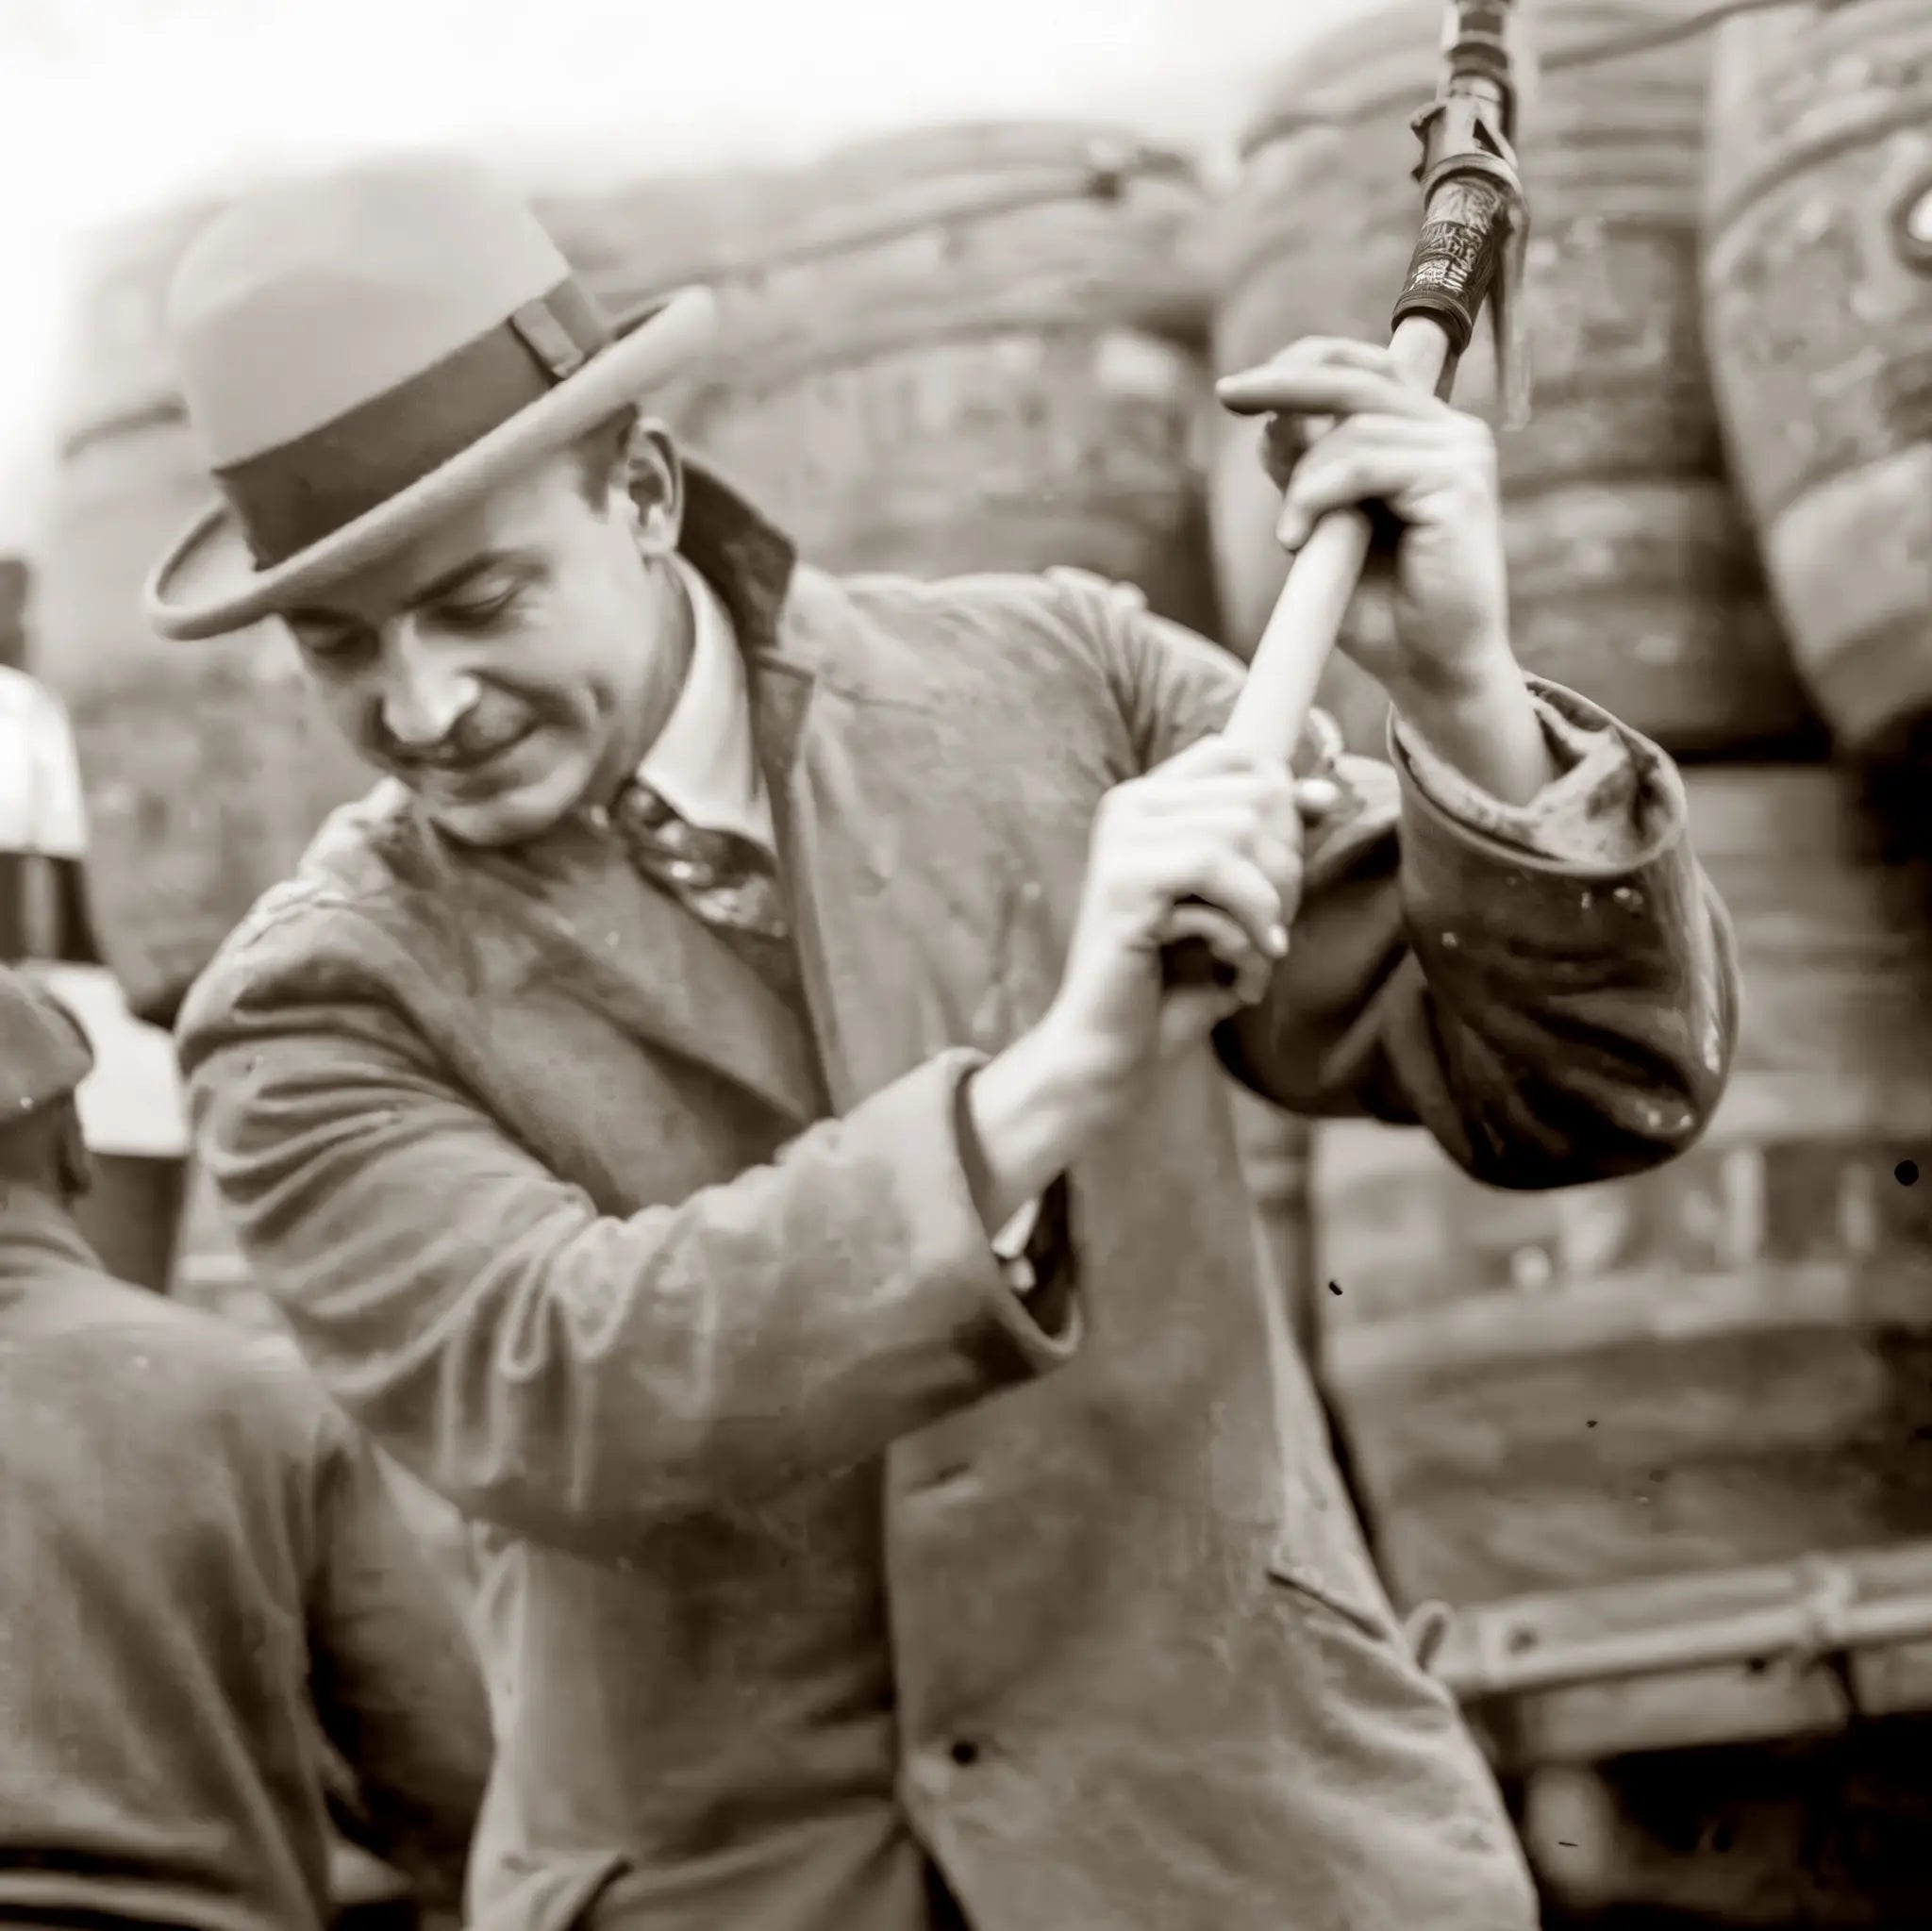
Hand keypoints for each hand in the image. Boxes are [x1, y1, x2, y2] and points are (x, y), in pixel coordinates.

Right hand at [1042, 734, 1340, 1106]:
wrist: (1118, 1047)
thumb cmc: (1178, 977)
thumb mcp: (1239, 902)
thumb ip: (1274, 844)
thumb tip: (1325, 794)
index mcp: (1151, 799)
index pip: (1240, 755)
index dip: (1284, 803)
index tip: (1288, 869)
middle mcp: (1129, 805)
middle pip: (1257, 796)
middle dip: (1286, 870)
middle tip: (1271, 931)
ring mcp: (1121, 839)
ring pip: (1243, 832)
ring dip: (1270, 906)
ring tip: (1258, 956)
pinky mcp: (1122, 881)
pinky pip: (1215, 870)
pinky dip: (1245, 926)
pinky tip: (1240, 972)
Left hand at [1216, 336, 1514, 705]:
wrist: (1431, 670)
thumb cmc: (1383, 609)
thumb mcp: (1328, 528)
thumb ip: (1309, 475)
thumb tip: (1275, 421)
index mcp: (1425, 435)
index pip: (1362, 370)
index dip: (1301, 366)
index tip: (1237, 389)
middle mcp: (1452, 432)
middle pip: (1356, 378)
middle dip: (1284, 383)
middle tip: (1227, 393)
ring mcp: (1462, 452)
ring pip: (1350, 429)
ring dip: (1301, 482)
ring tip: (1291, 539)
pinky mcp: (1460, 482)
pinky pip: (1363, 462)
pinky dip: (1316, 494)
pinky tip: (1298, 539)